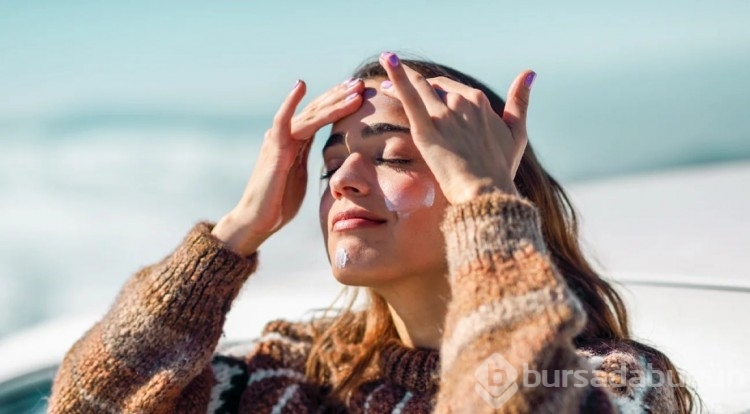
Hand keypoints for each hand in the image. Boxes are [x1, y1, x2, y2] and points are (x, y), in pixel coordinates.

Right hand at [212, 79, 363, 255]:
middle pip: (317, 109)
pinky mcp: (274, 149)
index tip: (360, 92)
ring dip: (333, 101)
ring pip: (310, 114)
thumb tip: (327, 159)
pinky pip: (283, 121)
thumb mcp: (300, 176)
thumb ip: (308, 160)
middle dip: (340, 95)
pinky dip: (291, 102)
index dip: (339, 103)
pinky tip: (301, 85)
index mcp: (296, 141)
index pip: (320, 116)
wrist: (258, 220)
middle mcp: (286, 135)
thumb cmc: (279, 202)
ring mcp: (279, 140)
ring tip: (354, 89)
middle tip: (361, 82)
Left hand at [377, 52, 533, 203]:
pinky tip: (387, 60)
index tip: (425, 91)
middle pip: (433, 87)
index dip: (436, 88)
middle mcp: (462, 102)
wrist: (486, 192)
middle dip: (415, 84)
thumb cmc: (501, 169)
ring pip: (419, 87)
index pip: (452, 89)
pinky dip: (397, 77)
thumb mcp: (516, 133)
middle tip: (393, 84)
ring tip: (384, 75)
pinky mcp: (426, 129)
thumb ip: (520, 102)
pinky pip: (409, 97)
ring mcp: (443, 114)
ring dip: (400, 77)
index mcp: (480, 102)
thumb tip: (529, 73)